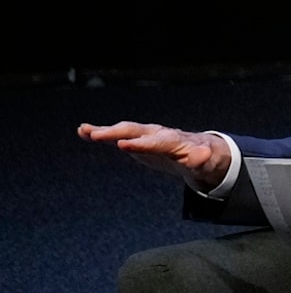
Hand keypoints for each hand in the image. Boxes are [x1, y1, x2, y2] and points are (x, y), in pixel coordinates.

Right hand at [78, 121, 231, 190]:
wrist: (200, 150)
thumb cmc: (203, 157)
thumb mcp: (206, 161)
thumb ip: (202, 158)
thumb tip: (204, 155)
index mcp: (175, 141)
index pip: (157, 142)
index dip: (141, 144)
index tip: (123, 144)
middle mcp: (158, 134)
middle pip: (137, 132)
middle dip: (117, 133)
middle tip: (97, 135)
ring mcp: (147, 135)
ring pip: (126, 130)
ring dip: (106, 131)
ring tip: (85, 131)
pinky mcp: (138, 140)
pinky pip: (118, 135)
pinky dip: (102, 132)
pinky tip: (83, 131)